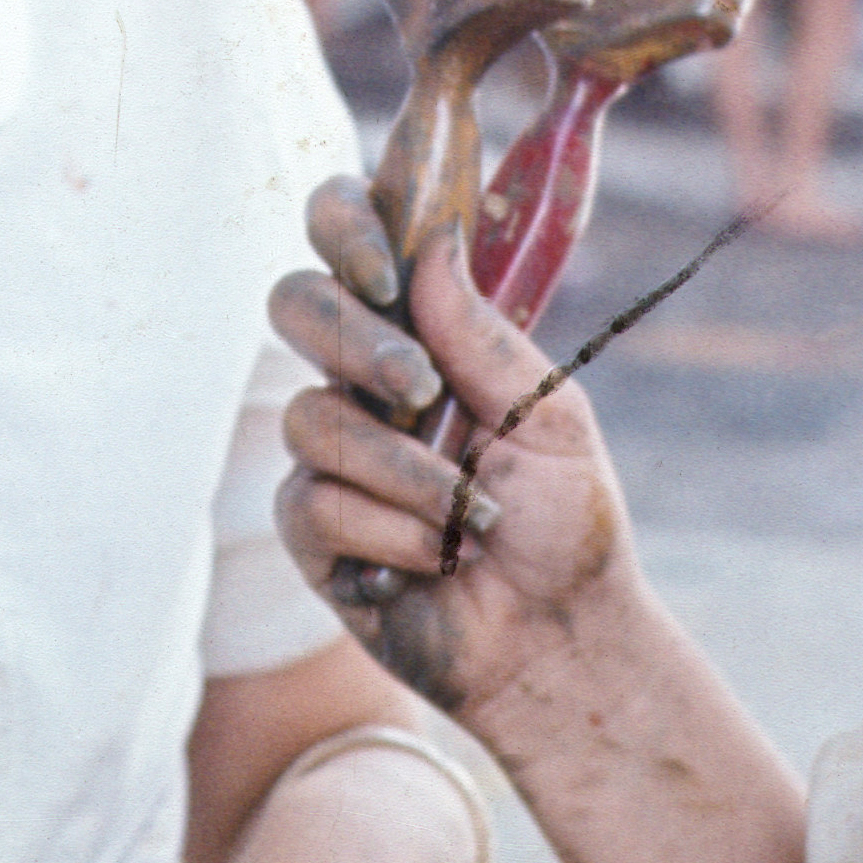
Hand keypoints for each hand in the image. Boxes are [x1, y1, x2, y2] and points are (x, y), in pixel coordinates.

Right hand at [273, 174, 639, 716]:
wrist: (560, 636)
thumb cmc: (567, 523)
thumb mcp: (550, 415)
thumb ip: (483, 334)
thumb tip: (434, 239)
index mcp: (426, 335)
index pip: (354, 238)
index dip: (346, 226)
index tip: (385, 270)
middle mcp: (366, 382)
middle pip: (296, 303)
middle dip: (353, 341)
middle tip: (418, 388)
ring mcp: (332, 454)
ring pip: (314, 418)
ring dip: (404, 471)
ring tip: (471, 516)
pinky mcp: (313, 529)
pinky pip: (317, 503)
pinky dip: (391, 532)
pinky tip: (436, 560)